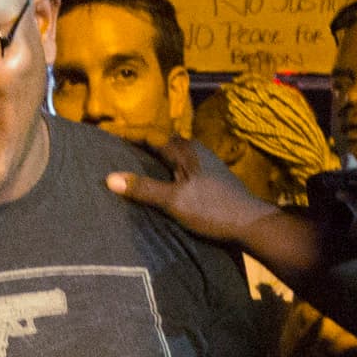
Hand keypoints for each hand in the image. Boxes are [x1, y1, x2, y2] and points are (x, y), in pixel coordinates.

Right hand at [104, 142, 276, 246]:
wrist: (250, 224)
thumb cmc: (213, 210)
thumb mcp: (174, 201)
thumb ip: (144, 189)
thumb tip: (109, 177)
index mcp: (185, 150)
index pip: (151, 134)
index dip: (128, 133)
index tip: (105, 132)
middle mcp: (195, 151)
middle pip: (162, 141)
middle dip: (139, 142)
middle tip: (115, 148)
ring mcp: (204, 164)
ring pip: (172, 154)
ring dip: (152, 156)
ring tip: (131, 163)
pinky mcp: (209, 178)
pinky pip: (178, 166)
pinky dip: (163, 168)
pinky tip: (158, 180)